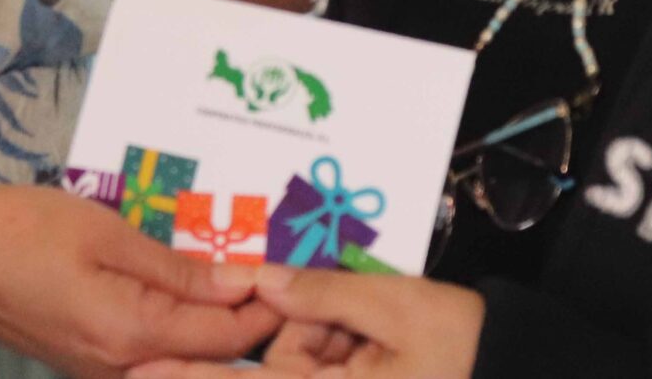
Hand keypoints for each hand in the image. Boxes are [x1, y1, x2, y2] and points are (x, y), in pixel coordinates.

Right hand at [0, 185, 279, 377]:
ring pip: (178, 361)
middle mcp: (120, 369)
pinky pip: (146, 357)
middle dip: (249, 326)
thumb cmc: (22, 229)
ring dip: (214, 331)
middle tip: (279, 282)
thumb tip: (244, 282)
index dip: (268, 310)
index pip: (227, 338)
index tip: (296, 274)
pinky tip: (187, 299)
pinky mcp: (82, 362)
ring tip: (239, 283)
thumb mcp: (108, 234)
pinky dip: (177, 333)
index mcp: (133, 335)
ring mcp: (97, 371)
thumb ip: (179, 268)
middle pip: (207, 358)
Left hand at [128, 266, 484, 378]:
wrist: (513, 374)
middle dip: (292, 336)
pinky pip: (318, 369)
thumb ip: (323, 294)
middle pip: (274, 373)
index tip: (138, 375)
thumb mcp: (397, 307)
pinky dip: (335, 349)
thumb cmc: (465, 347)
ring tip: (380, 334)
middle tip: (321, 327)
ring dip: (322, 339)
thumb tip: (261, 282)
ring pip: (297, 368)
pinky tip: (374, 340)